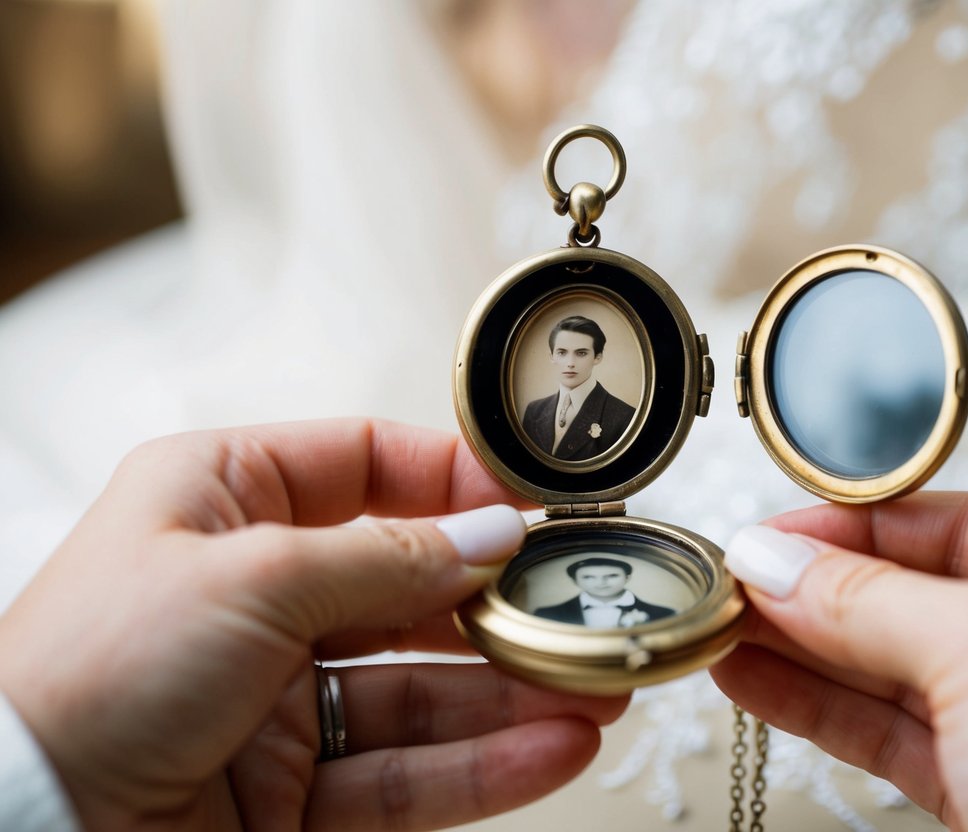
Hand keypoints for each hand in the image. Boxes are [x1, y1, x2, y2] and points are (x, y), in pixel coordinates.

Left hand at [0, 419, 627, 829]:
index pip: (365, 465)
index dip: (453, 481)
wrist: (19, 831)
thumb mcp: (251, 576)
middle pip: (408, 586)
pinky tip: (550, 749)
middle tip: (581, 608)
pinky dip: (480, 764)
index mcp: (224, 502)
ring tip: (592, 689)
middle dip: (500, 603)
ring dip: (509, 692)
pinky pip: (402, 771)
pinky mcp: (288, 789)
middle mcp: (255, 593)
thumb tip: (491, 536)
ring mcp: (275, 695)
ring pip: (419, 688)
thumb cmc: (86, 672)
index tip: (529, 506)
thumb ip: (387, 557)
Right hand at [712, 492, 967, 831]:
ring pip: (879, 665)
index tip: (772, 535)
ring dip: (793, 646)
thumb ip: (871, 598)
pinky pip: (873, 728)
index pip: (950, 524)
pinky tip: (752, 679)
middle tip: (731, 581)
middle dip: (812, 589)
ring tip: (721, 627)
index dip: (852, 525)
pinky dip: (806, 703)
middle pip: (904, 593)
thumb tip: (777, 562)